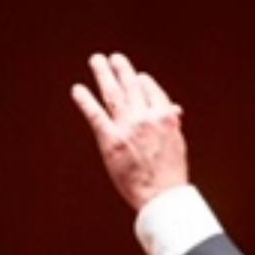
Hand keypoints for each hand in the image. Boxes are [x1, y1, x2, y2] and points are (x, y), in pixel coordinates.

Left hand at [70, 52, 190, 212]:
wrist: (161, 196)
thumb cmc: (170, 175)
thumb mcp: (177, 144)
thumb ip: (171, 123)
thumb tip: (175, 109)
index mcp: (165, 117)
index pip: (151, 91)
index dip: (143, 82)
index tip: (137, 77)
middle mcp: (146, 117)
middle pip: (131, 86)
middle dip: (122, 69)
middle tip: (113, 58)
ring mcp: (128, 128)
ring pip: (113, 94)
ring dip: (103, 74)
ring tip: (96, 61)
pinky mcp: (111, 142)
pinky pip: (96, 116)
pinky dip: (85, 101)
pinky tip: (77, 90)